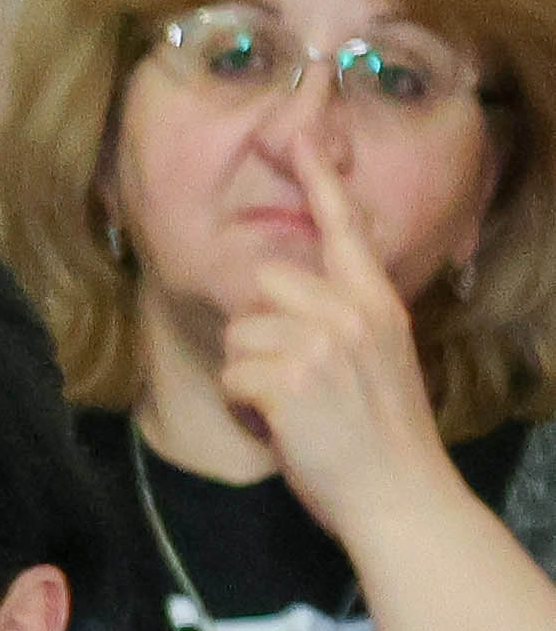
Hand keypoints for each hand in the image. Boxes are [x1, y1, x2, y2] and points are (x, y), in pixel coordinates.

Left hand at [220, 155, 470, 545]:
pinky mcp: (289, 380)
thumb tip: (293, 298)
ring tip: (290, 407)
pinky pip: (231, 376)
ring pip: (239, 332)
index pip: (345, 230)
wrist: (399, 493)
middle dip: (259, 328)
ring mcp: (321, 344)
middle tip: (290, 375)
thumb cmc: (381, 435)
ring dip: (249, 374)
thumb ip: (345, 320)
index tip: (301, 137)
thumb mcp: (378, 359)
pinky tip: (278, 426)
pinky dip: (243, 407)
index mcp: (377, 304)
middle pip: (264, 281)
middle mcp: (351, 313)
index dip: (320, 182)